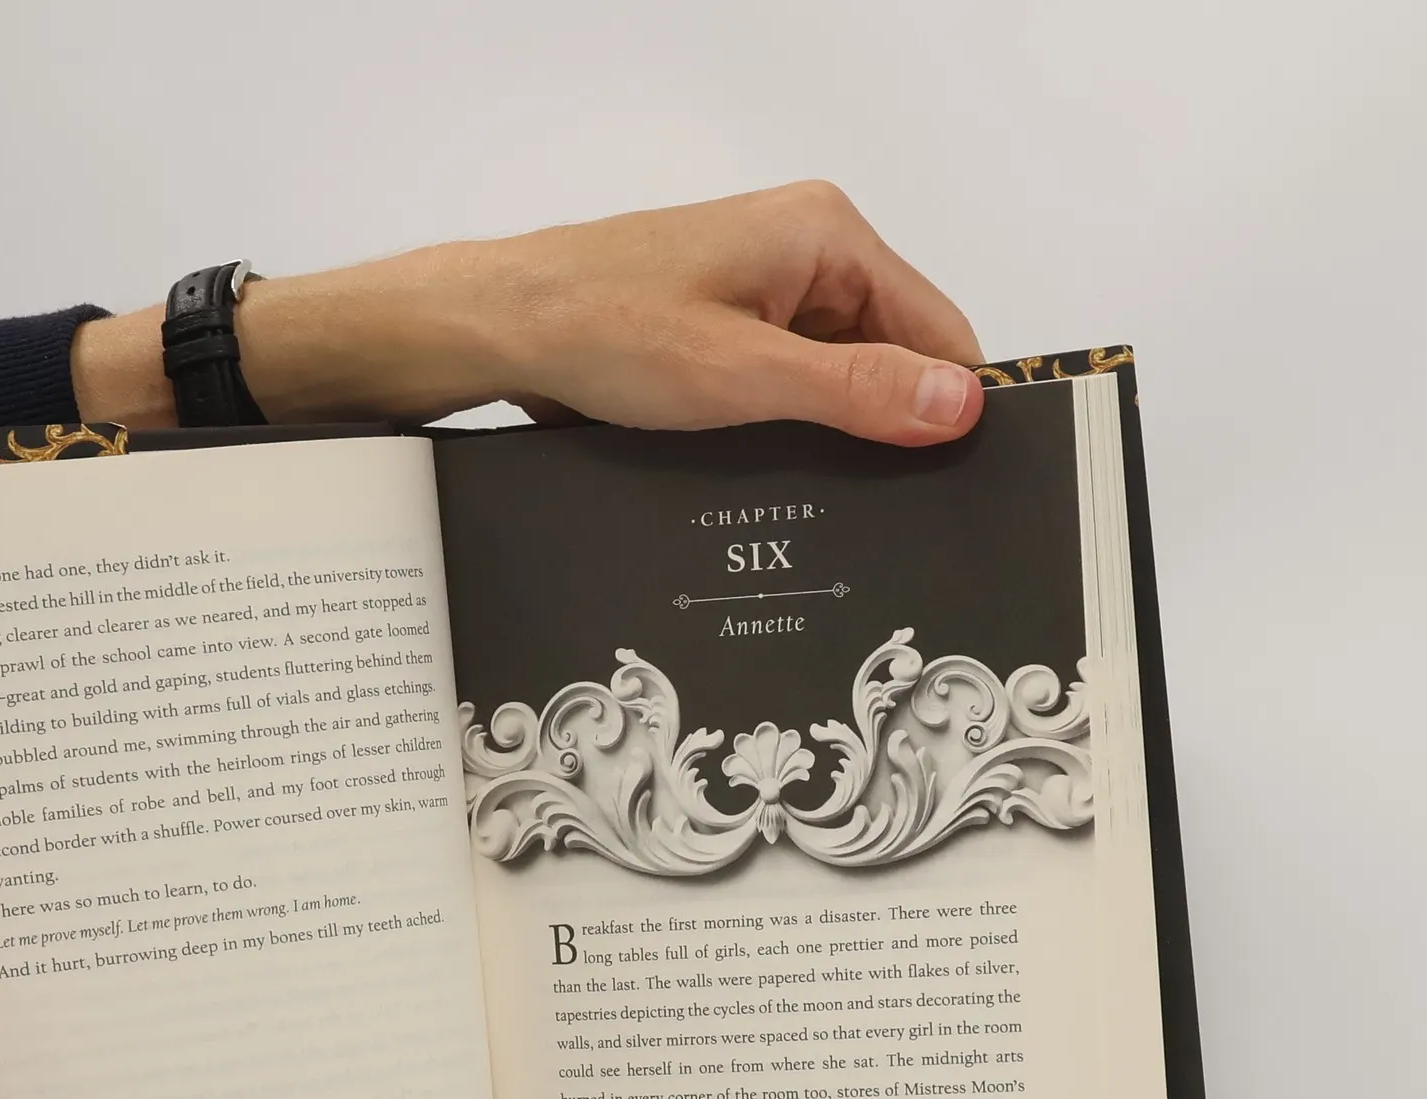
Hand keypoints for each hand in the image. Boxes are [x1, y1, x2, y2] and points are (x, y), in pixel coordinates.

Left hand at [73, 181, 983, 445]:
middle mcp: (800, 251)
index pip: (938, 329)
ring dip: (825, 434)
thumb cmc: (598, 328)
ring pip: (832, 378)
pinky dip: (780, 429)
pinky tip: (763, 476)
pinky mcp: (718, 330)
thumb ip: (855, 393)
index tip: (951, 484)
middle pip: (889, 355)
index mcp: (824, 235)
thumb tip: (958, 408)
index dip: (947, 408)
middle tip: (879, 510)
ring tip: (811, 496)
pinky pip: (781, 386)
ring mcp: (757, 291)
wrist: (492, 330)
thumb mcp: (740, 376)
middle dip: (884, 427)